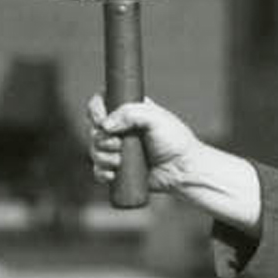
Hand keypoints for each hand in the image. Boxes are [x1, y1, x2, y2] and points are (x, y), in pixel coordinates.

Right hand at [87, 95, 204, 192]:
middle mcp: (121, 129)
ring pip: (95, 150)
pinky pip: (99, 170)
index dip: (95, 111)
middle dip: (100, 138)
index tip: (101, 121)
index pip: (101, 104)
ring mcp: (119, 150)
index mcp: (128, 112)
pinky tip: (112, 174)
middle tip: (117, 145)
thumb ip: (130, 113)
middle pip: (94, 129)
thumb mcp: (156, 118)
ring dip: (102, 156)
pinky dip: (101, 172)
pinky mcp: (119, 169)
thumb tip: (106, 125)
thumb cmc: (175, 142)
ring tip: (119, 161)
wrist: (183, 171)